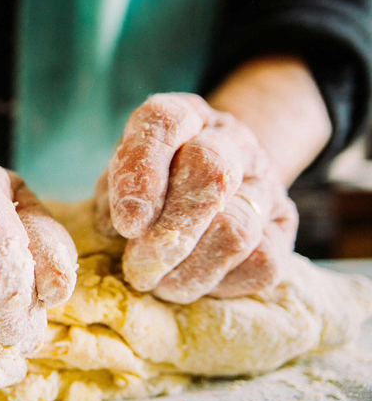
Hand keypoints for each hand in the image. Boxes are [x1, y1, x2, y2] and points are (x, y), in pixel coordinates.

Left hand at [95, 93, 298, 303]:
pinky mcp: (284, 226)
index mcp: (184, 116)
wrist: (216, 185)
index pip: (166, 122)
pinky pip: (260, 261)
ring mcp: (265, 181)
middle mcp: (231, 139)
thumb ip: (115, 192)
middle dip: (169, 232)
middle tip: (139, 267)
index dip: (142, 169)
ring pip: (236, 229)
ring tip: (157, 284)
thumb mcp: (122, 176)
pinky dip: (219, 282)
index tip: (126, 222)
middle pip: (211, 173)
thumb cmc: (153, 185)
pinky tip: (192, 281)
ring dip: (188, 269)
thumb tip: (119, 226)